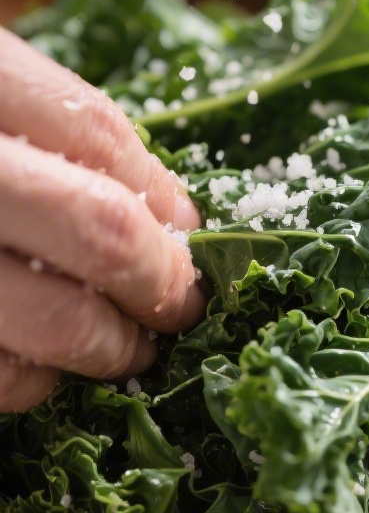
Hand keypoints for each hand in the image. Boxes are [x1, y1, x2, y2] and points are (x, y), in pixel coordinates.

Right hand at [0, 28, 204, 412]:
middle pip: (101, 231)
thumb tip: (173, 219)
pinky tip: (38, 362)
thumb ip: (61, 132)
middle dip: (160, 284)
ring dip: (105, 349)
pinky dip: (30, 381)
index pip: (98, 135)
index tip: (194, 239)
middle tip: (180, 309)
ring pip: (51, 324)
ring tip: (122, 348)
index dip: (162, 200)